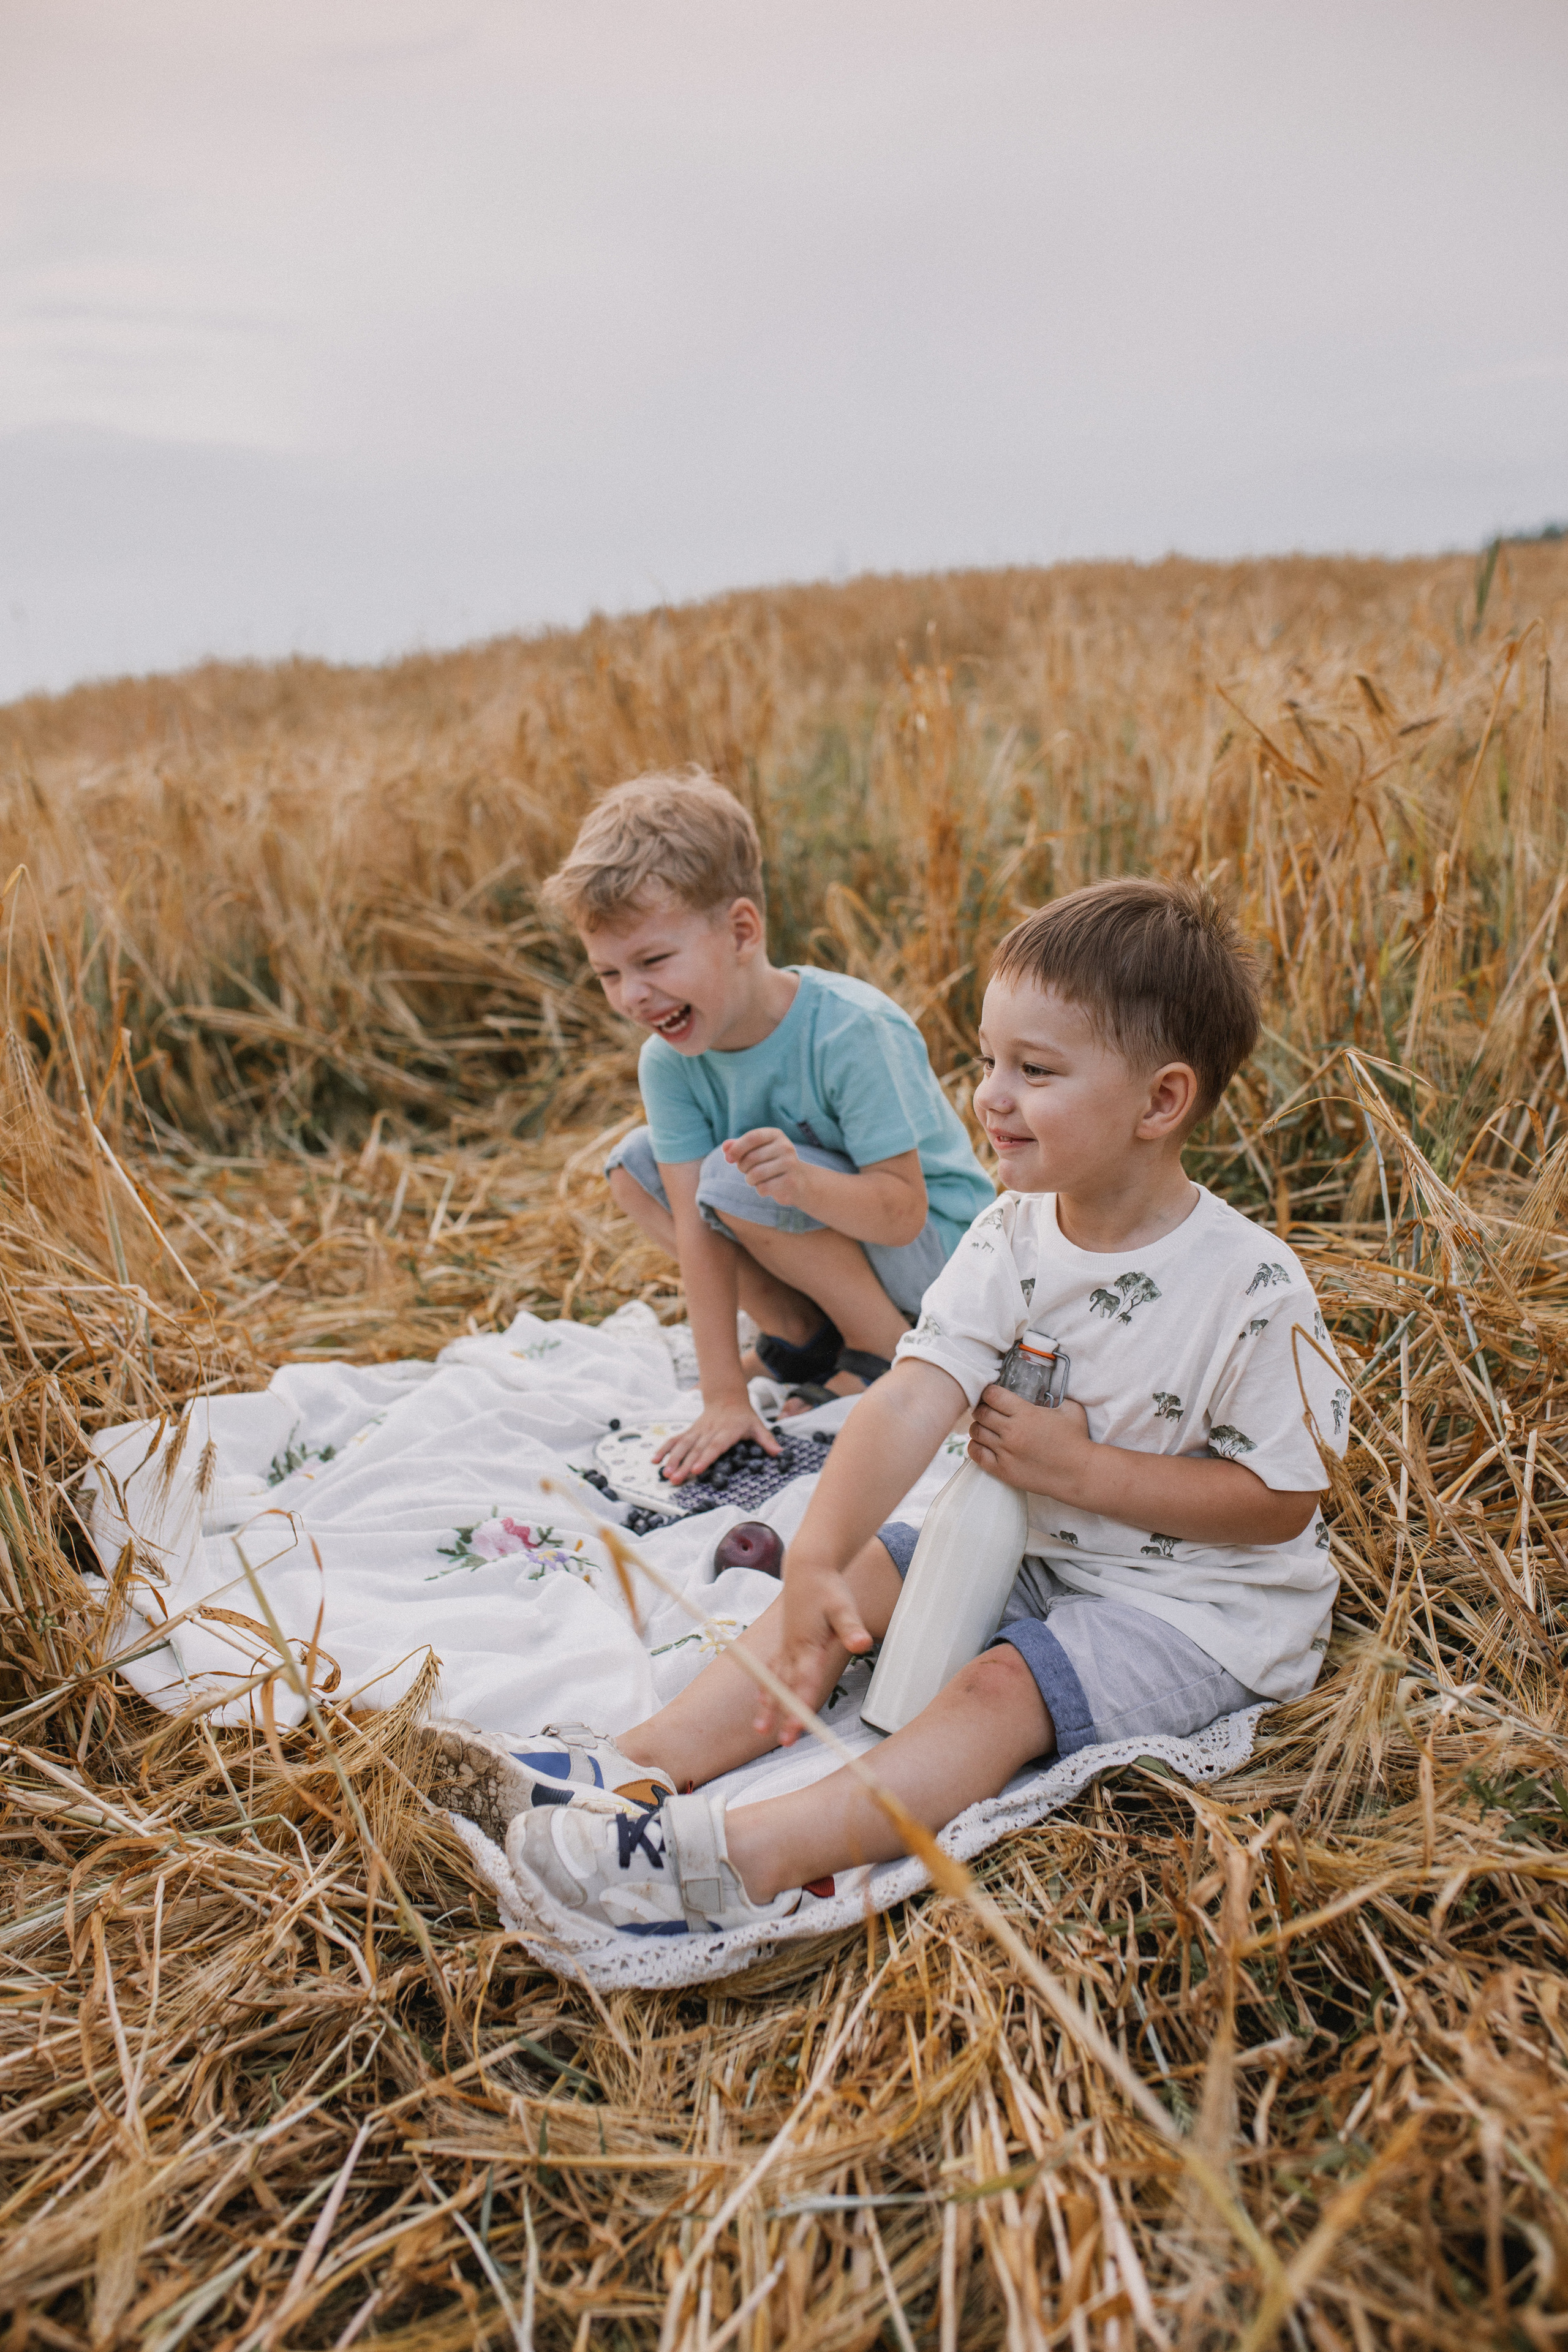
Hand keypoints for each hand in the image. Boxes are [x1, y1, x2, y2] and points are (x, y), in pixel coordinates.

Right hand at [653, 1398, 780, 1485]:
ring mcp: (697, 1430)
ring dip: (672, 1459)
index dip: (705, 1458)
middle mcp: (709, 1431)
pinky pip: (675, 1439)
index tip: (697, 1470)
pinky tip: (655, 1460)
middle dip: (684, 1465)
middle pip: (695, 1449)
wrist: (727, 1397)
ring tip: (665, 1474)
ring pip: (682, 1445)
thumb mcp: (758, 1425)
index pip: (714, 1446)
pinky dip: (664, 1449)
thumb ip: (767, 1440)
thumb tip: (780, 1453)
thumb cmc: (744, 1416)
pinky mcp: (690, 1431)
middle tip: (676, 1480)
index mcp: (726, 1431)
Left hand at [723, 1127, 811, 1211]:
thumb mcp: (756, 1151)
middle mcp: (785, 1146)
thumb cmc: (771, 1163)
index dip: (737, 1148)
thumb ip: (738, 1147)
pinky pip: (763, 1187)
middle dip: (742, 1167)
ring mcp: (790, 1164)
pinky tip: (767, 1187)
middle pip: (751, 1157)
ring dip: (750, 1180)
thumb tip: (725, 1147)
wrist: (799, 1181)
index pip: (752, 1137)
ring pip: (756, 1174)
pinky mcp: (790, 1182)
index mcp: (776, 1135)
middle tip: (746, 1171)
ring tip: (755, 1179)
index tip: (729, 1158)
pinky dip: (760, 1190)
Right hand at [757, 1558, 872, 1745]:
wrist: (807, 1567)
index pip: (804, 1682)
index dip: (800, 1707)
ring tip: (761, 1730)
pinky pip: (771, 1671)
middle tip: (783, 1742)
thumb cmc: (826, 1587)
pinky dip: (766, 1688)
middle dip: (784, 1716)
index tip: (797, 1728)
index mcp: (807, 1644)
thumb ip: (850, 1627)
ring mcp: (786, 1647)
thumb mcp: (843, 1605)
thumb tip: (860, 1644)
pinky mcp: (784, 1644)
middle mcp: (793, 1649)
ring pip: (775, 1682)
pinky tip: (761, 1702)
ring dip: (768, 1706)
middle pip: (787, 1689)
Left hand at [966, 1387, 1091, 1497]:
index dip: (990, 1393)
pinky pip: (976, 1454)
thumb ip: (1056, 1397)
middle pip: (981, 1413)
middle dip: (982, 1408)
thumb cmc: (1076, 1441)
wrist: (1078, 1474)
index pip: (992, 1395)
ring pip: (976, 1432)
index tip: (993, 1395)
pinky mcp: (1003, 1470)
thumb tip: (1048, 1393)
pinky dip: (975, 1446)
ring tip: (986, 1427)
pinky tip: (983, 1443)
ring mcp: (1006, 1452)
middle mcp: (1012, 1431)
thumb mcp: (1070, 1410)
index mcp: (1026, 1413)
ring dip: (978, 1426)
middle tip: (987, 1410)